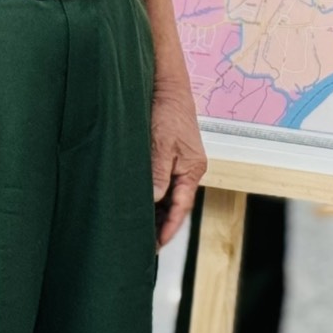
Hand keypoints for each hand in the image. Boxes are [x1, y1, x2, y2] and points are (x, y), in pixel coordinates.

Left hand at [151, 85, 205, 249]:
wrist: (167, 86)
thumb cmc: (168, 111)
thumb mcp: (161, 144)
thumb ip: (158, 173)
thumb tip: (154, 200)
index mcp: (192, 169)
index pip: (182, 207)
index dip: (169, 228)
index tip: (157, 245)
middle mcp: (188, 169)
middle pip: (176, 205)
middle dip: (162, 225)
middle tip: (144, 246)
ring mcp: (179, 163)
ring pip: (169, 196)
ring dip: (157, 213)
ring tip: (139, 231)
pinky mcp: (169, 156)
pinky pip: (163, 183)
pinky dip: (154, 197)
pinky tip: (141, 205)